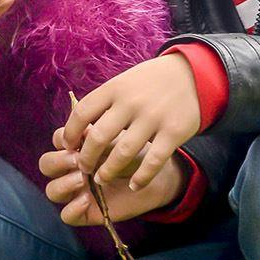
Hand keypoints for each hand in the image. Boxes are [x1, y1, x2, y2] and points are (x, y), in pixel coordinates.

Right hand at [41, 146, 187, 227]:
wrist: (156, 178)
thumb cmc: (136, 154)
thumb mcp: (118, 140)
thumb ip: (98, 136)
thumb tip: (83, 128)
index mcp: (76, 148)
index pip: (57, 141)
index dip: (64, 138)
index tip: (82, 138)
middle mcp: (71, 170)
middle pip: (46, 165)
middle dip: (58, 161)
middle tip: (78, 160)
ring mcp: (76, 192)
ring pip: (51, 191)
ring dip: (63, 184)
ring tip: (82, 180)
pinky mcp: (85, 212)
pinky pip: (66, 215)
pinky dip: (72, 208)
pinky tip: (87, 199)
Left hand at [58, 56, 202, 188]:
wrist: (192, 74)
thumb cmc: (149, 82)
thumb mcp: (123, 83)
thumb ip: (103, 103)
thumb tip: (76, 130)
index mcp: (114, 88)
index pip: (82, 113)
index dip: (70, 133)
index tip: (67, 147)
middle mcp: (131, 102)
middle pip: (98, 136)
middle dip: (86, 157)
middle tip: (83, 168)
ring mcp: (153, 117)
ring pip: (123, 152)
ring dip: (108, 171)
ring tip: (101, 180)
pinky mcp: (174, 132)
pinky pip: (153, 161)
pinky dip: (141, 177)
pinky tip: (134, 185)